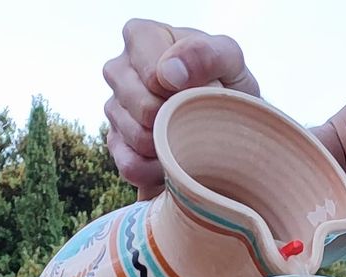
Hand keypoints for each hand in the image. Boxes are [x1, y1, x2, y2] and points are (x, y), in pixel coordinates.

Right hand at [103, 19, 258, 193]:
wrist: (230, 125)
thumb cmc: (228, 85)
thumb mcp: (231, 62)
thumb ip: (207, 54)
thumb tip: (169, 73)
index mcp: (142, 37)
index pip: (152, 73)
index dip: (182, 92)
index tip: (201, 92)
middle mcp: (119, 68)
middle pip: (142, 107)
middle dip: (178, 119)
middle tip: (199, 117)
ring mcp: (114, 107)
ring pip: (136, 137)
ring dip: (171, 146)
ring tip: (190, 137)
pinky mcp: (115, 143)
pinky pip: (131, 166)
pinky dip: (158, 171)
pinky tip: (174, 160)